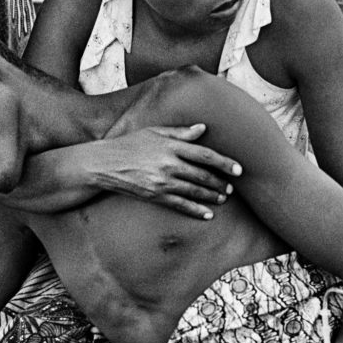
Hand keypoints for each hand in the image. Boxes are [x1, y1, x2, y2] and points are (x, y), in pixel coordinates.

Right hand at [101, 123, 241, 217]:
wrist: (104, 164)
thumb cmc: (129, 144)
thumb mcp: (153, 132)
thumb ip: (179, 132)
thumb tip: (202, 128)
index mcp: (170, 145)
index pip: (204, 154)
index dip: (224, 162)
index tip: (239, 169)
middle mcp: (168, 163)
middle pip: (202, 175)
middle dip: (221, 182)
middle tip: (232, 187)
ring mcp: (162, 181)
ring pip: (194, 191)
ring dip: (212, 196)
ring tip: (223, 198)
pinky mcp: (155, 196)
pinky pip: (180, 205)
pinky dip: (196, 210)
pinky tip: (208, 214)